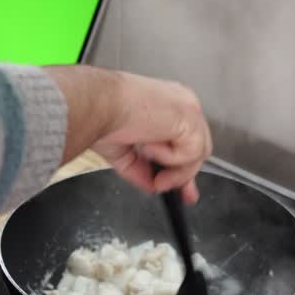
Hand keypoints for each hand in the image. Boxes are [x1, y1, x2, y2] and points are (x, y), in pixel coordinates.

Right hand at [46, 67, 211, 202]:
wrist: (96, 104)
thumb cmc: (101, 115)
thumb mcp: (123, 150)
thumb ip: (140, 167)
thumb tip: (149, 185)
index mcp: (167, 105)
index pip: (186, 138)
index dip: (184, 164)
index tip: (183, 189)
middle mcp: (182, 103)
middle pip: (197, 147)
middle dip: (186, 174)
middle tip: (173, 190)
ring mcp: (189, 109)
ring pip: (197, 154)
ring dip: (173, 169)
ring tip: (146, 160)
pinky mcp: (190, 118)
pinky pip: (190, 154)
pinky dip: (168, 158)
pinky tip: (148, 145)